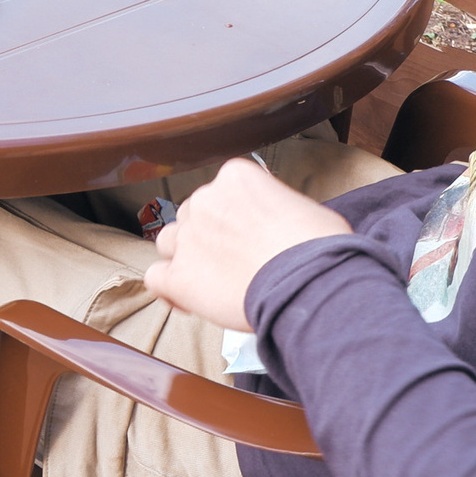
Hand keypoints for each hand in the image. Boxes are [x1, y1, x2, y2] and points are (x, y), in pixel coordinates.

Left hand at [144, 158, 351, 331]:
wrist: (309, 283)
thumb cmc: (319, 248)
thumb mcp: (303, 207)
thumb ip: (273, 206)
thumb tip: (277, 223)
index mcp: (235, 176)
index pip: (220, 193)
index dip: (231, 218)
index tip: (247, 237)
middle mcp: (205, 200)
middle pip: (193, 216)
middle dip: (208, 237)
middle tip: (235, 262)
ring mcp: (188, 237)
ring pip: (169, 242)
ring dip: (185, 258)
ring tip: (212, 281)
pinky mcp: (179, 276)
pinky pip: (156, 278)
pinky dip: (168, 289)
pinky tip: (187, 300)